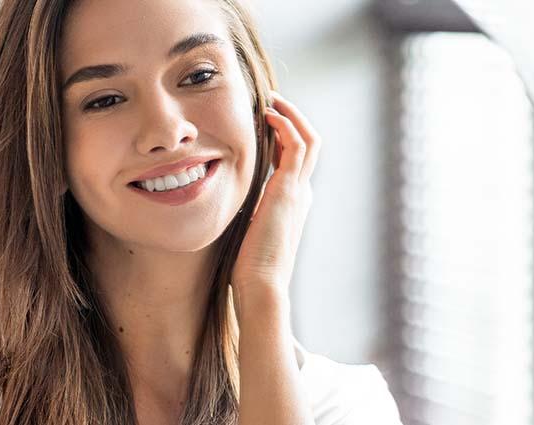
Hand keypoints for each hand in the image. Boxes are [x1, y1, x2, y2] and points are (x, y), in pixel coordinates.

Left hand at [231, 91, 320, 301]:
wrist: (261, 284)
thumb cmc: (248, 267)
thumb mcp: (246, 230)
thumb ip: (243, 212)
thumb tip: (224, 203)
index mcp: (291, 202)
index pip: (292, 159)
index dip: (280, 136)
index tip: (261, 121)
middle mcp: (300, 192)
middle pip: (308, 144)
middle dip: (291, 119)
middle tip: (270, 101)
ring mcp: (299, 190)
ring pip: (309, 139)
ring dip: (292, 115)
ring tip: (271, 100)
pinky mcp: (291, 188)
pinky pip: (297, 145)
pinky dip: (287, 125)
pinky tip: (268, 115)